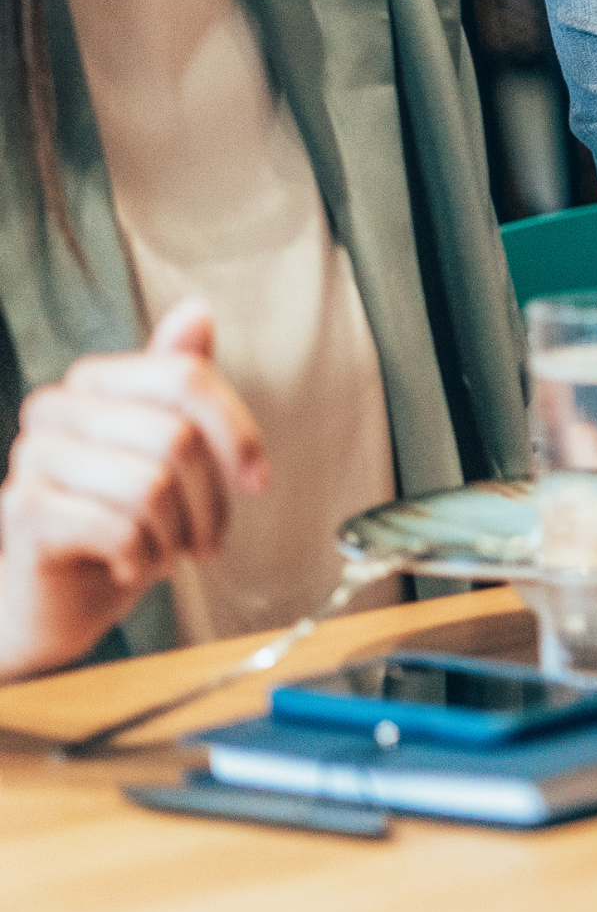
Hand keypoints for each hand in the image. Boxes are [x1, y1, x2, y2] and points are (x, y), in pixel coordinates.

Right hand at [0, 301, 265, 683]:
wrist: (56, 599)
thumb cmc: (118, 520)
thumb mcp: (167, 451)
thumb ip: (179, 383)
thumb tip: (196, 312)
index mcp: (93, 382)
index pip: (185, 377)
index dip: (236, 431)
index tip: (257, 479)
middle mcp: (54, 409)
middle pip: (176, 436)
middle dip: (211, 501)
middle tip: (205, 537)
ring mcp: (31, 460)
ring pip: (152, 485)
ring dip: (177, 535)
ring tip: (165, 551)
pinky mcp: (24, 513)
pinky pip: (120, 528)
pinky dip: (144, 559)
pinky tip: (130, 565)